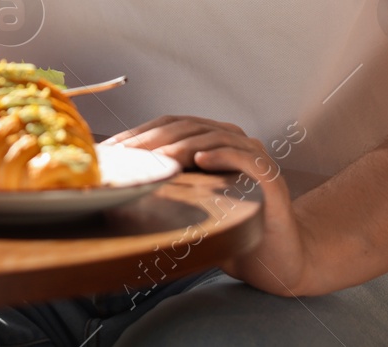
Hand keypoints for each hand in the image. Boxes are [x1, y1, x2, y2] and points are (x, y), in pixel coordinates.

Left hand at [103, 115, 318, 294]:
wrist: (276, 261)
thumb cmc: (229, 232)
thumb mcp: (190, 205)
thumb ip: (165, 186)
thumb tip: (117, 182)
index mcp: (213, 142)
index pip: (171, 125)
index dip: (140, 133)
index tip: (111, 149)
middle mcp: (234, 142)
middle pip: (188, 127)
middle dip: (153, 138)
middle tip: (126, 154)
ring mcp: (255, 157)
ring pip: (214, 137)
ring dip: (181, 145)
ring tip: (156, 158)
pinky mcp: (272, 178)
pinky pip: (246, 159)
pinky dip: (222, 155)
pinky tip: (201, 160)